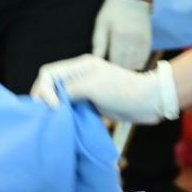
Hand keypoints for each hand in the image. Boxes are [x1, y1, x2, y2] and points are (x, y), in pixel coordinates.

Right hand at [32, 54, 177, 124]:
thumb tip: (53, 101)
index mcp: (80, 66)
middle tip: (45, 117)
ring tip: (51, 123)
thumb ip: (69, 90)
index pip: (48, 73)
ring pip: (59, 98)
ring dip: (53, 109)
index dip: (44, 89)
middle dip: (44, 99)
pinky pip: (70, 108)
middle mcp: (79, 76)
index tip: (53, 107)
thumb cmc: (122, 91)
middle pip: (51, 85)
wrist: (147, 102)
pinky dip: (64, 116)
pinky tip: (62, 125)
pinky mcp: (90, 103)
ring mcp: (85, 90)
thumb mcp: (93, 86)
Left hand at [92, 0, 152, 70]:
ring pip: (137, 63)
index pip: (116, 62)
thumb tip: (95, 61)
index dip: (110, 72)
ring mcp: (143, 39)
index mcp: (119, 36)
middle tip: (111, 77)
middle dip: (119, 73)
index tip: (104, 75)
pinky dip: (138, 63)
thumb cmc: (112, 10)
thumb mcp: (101, 24)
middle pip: (127, 65)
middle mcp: (133, 39)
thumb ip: (99, 43)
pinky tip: (131, 66)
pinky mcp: (149, 39)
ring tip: (120, 74)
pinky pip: (145, 57)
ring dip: (129, 70)